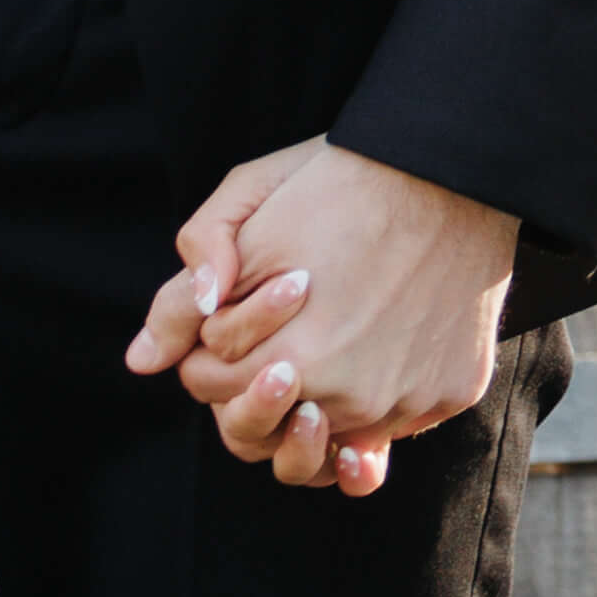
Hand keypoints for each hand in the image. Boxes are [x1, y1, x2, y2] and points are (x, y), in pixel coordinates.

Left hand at [134, 139, 518, 491]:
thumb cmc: (337, 181)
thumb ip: (183, 297)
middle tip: (279, 328)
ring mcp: (408, 404)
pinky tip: (387, 334)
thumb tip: (143, 362)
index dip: (210, 346)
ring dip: (324, 394)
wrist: (449, 166)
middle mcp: (352, 402)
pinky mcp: (452, 393)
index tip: (231, 311)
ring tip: (331, 337)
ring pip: (340, 430)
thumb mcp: (243, 212)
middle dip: (258, 380)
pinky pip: (403, 417)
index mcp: (289, 365)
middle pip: (272, 427)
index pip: (210, 388)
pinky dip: (387, 386)